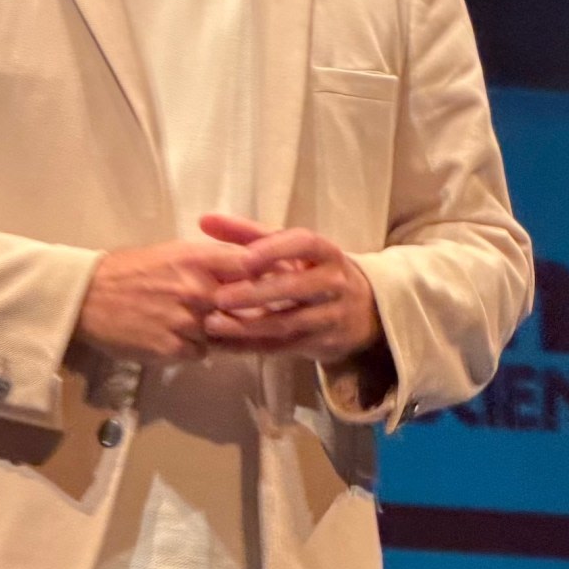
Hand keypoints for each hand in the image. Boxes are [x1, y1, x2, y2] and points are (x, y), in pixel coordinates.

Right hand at [76, 240, 253, 364]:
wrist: (87, 297)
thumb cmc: (130, 270)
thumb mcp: (172, 253)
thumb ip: (209, 261)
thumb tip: (248, 268)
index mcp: (197, 259)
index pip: (249, 264)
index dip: (263, 274)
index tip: (267, 283)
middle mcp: (197, 289)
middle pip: (242, 305)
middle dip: (240, 310)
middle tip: (230, 312)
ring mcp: (186, 321)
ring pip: (222, 333)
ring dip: (211, 332)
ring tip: (184, 323)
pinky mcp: (173, 348)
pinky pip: (200, 353)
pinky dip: (191, 348)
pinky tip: (171, 337)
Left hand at [197, 216, 383, 364]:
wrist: (364, 311)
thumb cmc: (314, 270)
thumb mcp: (291, 249)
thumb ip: (248, 233)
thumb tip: (204, 220)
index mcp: (326, 252)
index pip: (305, 244)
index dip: (275, 249)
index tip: (244, 258)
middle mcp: (333, 282)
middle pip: (295, 287)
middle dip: (256, 293)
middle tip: (219, 297)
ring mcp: (331, 316)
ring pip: (288, 323)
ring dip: (248, 326)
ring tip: (212, 324)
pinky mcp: (322, 344)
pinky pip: (283, 348)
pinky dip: (251, 347)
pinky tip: (223, 344)